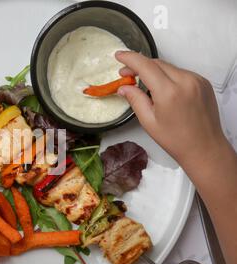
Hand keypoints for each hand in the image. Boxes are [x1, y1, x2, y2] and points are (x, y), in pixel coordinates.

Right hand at [115, 51, 228, 169]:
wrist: (204, 148)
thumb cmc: (177, 140)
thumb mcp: (149, 121)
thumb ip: (135, 99)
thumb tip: (124, 87)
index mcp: (169, 92)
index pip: (145, 66)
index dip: (130, 58)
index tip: (119, 55)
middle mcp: (186, 81)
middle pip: (157, 63)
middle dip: (139, 65)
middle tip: (126, 74)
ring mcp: (197, 80)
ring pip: (168, 67)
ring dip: (154, 71)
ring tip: (144, 84)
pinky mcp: (203, 82)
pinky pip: (180, 73)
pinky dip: (168, 76)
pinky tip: (162, 89)